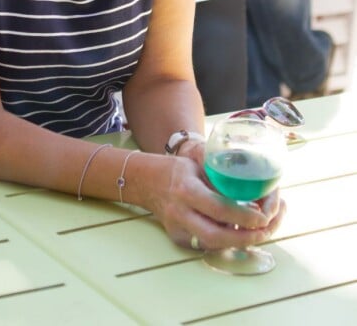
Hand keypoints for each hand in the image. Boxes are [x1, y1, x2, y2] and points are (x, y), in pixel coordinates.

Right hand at [147, 155, 285, 251]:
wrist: (147, 182)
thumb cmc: (178, 170)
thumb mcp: (199, 166)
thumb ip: (221, 182)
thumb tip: (251, 195)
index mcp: (186, 189)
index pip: (218, 208)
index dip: (244, 216)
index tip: (263, 217)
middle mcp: (180, 212)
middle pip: (215, 236)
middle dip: (244, 239)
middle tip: (264, 232)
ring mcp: (177, 229)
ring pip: (212, 246)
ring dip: (238, 243)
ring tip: (258, 234)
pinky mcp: (178, 239)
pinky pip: (206, 245)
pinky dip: (225, 242)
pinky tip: (239, 235)